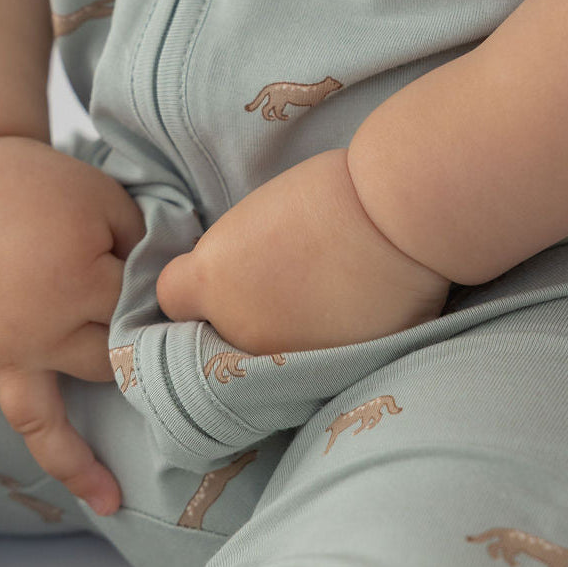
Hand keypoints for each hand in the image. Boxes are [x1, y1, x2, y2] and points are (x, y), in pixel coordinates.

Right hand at [0, 136, 144, 513]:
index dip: (162, 316)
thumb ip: (145, 251)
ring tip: (107, 498)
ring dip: (74, 463)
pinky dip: (33, 416)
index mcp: (74, 285)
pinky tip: (58, 437)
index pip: (138, 323)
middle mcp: (32, 330)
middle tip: (169, 375)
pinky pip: (7, 398)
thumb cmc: (45, 185)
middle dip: (131, 360)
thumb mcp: (108, 204)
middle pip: (105, 368)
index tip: (189, 319)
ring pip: (42, 421)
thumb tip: (179, 292)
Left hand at [156, 148, 449, 355]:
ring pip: (263, 355)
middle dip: (240, 313)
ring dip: (282, 334)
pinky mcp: (327, 374)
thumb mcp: (259, 213)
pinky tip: (349, 314)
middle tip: (280, 283)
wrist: (395, 220)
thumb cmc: (330, 192)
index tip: (219, 274)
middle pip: (218, 332)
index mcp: (211, 280)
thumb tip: (241, 272)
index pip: (171, 298)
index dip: (196, 286)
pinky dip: (325, 345)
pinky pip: (310, 364)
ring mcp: (282, 359)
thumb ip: (237, 254)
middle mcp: (237, 330)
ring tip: (320, 298)